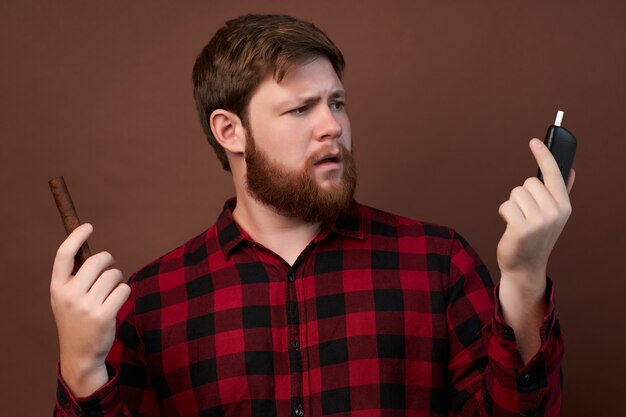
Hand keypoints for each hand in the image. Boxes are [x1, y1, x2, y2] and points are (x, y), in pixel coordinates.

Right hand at [50, 224, 129, 396]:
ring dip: (117, 280)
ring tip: (108, 293)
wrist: (79, 354)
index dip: (76, 236)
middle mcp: (69, 295)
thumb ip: (74, 277)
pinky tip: (116, 303)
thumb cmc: (76, 319)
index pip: (64, 255)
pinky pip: (123, 289)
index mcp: (57, 287)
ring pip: (114, 275)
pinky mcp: (104, 315)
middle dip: (108, 261)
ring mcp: (86, 306)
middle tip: (108, 269)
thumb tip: (91, 250)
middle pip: (98, 260)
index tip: (88, 226)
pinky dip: (124, 292)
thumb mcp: (65, 297)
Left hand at [497, 138, 574, 292]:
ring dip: (512, 205)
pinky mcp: (522, 228)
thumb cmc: (536, 237)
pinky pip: (506, 205)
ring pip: (516, 193)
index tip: (534, 141)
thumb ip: (562, 192)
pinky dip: (504, 214)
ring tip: (518, 221)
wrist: (525, 266)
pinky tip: (510, 226)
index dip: (544, 155)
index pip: (554, 174)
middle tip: (525, 214)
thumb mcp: (553, 216)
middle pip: (528, 182)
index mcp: (564, 206)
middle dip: (522, 195)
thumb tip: (570, 170)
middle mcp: (555, 212)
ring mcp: (540, 221)